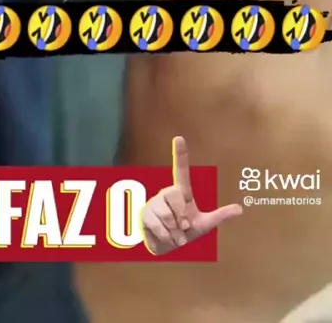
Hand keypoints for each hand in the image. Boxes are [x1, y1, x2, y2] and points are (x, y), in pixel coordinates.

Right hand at [141, 136, 241, 254]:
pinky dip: (166, 237)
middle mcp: (167, 193)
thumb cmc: (185, 232)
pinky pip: (157, 225)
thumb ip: (220, 216)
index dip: (180, 154)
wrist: (167, 248)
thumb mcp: (203, 224)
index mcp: (182, 192)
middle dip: (181, 216)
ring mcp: (155, 203)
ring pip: (166, 214)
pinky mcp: (145, 214)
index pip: (181, 169)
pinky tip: (166, 238)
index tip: (179, 138)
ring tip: (175, 235)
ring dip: (174, 231)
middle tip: (184, 227)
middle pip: (174, 195)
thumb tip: (240, 209)